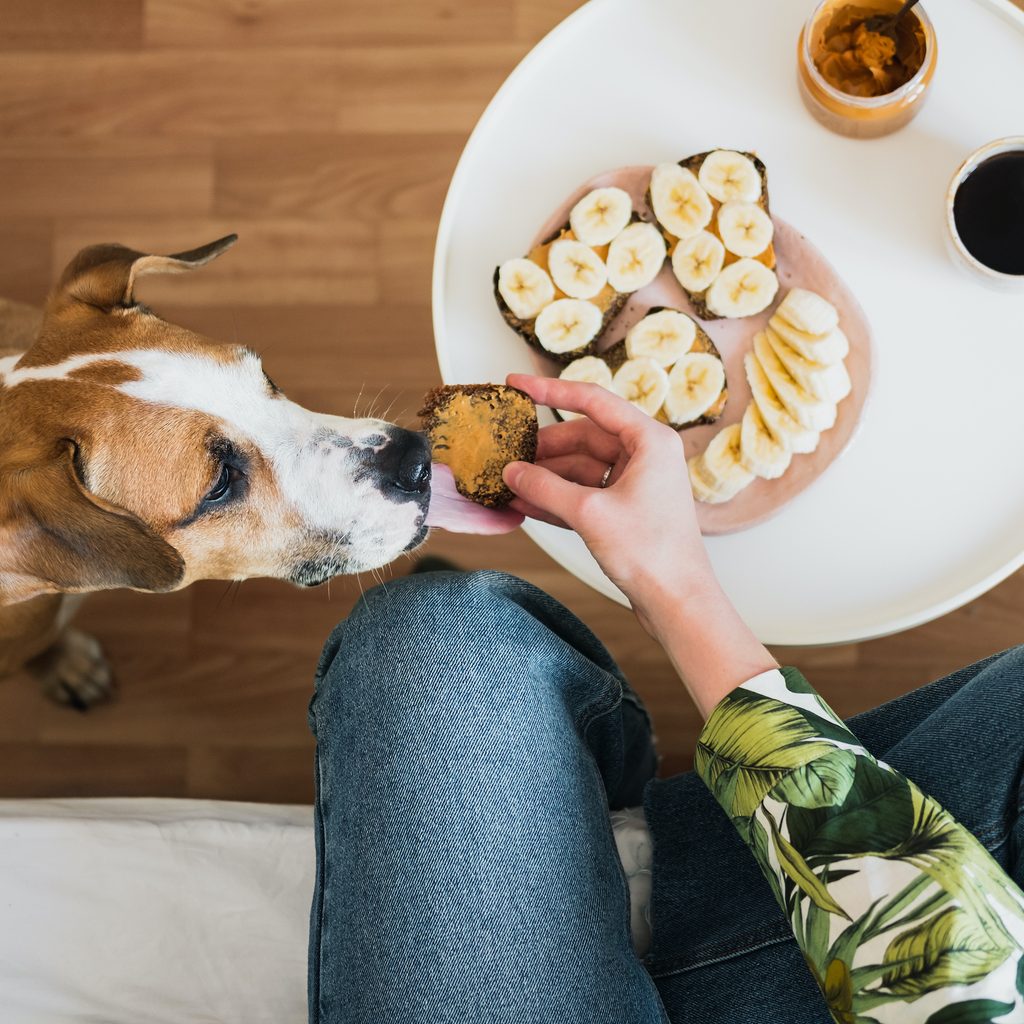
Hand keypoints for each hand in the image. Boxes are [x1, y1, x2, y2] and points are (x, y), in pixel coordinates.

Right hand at [501, 373, 714, 633]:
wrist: (678, 602)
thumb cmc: (651, 554)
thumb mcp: (589, 514)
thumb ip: (546, 487)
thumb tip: (511, 472)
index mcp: (649, 440)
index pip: (592, 401)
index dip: (549, 391)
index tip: (516, 385)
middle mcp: (645, 455)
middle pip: (583, 438)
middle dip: (544, 450)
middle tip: (507, 457)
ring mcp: (636, 483)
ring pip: (581, 468)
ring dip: (546, 478)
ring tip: (510, 486)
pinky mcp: (626, 510)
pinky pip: (585, 493)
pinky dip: (558, 498)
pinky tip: (526, 504)